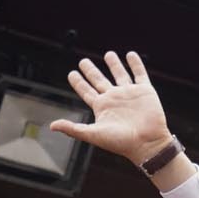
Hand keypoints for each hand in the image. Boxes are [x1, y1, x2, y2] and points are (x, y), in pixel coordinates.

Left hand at [49, 51, 172, 163]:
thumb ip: (73, 129)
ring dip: (114, 64)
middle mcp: (114, 98)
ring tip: (109, 54)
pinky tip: (131, 55)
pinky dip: (135, 64)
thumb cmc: (120, 142)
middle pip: (99, 80)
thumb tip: (51, 126)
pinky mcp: (145, 91)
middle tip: (83, 61)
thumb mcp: (93, 134)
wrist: (147, 143)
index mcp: (102, 107)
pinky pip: (139, 74)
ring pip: (119, 74)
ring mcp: (129, 94)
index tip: (72, 73)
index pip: (86, 91)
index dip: (78, 83)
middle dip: (91, 70)